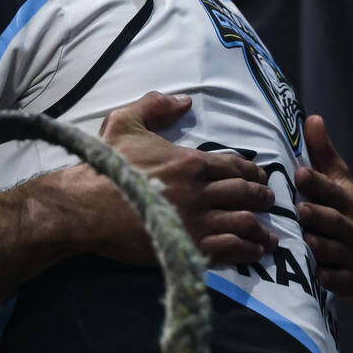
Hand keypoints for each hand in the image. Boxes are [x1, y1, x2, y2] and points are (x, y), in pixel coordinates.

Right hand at [95, 91, 277, 266]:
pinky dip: (247, 251)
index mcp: (190, 161)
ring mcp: (196, 220)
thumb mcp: (124, 122)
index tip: (259, 177)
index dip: (252, 172)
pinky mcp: (188, 245)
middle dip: (262, 197)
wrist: (83, 207)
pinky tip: (254, 252)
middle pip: (245, 193)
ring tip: (269, 235)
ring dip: (261, 229)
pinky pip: (229, 249)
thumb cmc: (103, 165)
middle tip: (269, 201)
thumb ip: (155, 106)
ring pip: (244, 222)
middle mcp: (199, 190)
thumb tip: (184, 100)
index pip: (235, 165)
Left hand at [295, 115, 352, 296]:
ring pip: (335, 250)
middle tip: (299, 210)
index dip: (317, 182)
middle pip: (333, 221)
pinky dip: (330, 278)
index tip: (300, 172)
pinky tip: (318, 276)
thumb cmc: (348, 209)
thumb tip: (312, 118)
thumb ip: (322, 153)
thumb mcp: (340, 181)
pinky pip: (340, 279)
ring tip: (305, 239)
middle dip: (317, 216)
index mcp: (347, 201)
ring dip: (320, 246)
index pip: (332, 190)